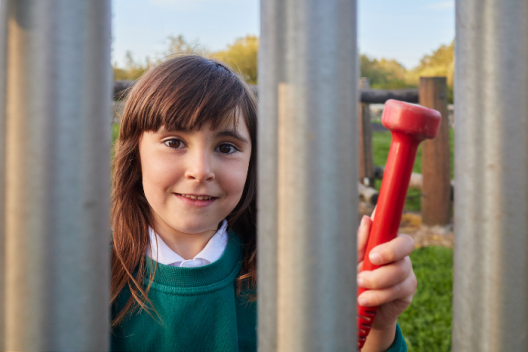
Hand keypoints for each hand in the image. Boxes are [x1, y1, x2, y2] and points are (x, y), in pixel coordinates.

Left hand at [357, 212, 416, 350]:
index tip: (372, 244)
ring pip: (399, 270)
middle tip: (370, 260)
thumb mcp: (352, 260)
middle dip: (388, 252)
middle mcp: (398, 252)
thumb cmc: (353, 278)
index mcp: (383, 240)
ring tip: (359, 284)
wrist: (358, 309)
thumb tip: (366, 219)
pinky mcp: (408, 290)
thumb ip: (359, 243)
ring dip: (377, 279)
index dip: (387, 222)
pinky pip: (397, 290)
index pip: (392, 223)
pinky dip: (378, 295)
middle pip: (406, 244)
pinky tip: (365, 299)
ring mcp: (406, 271)